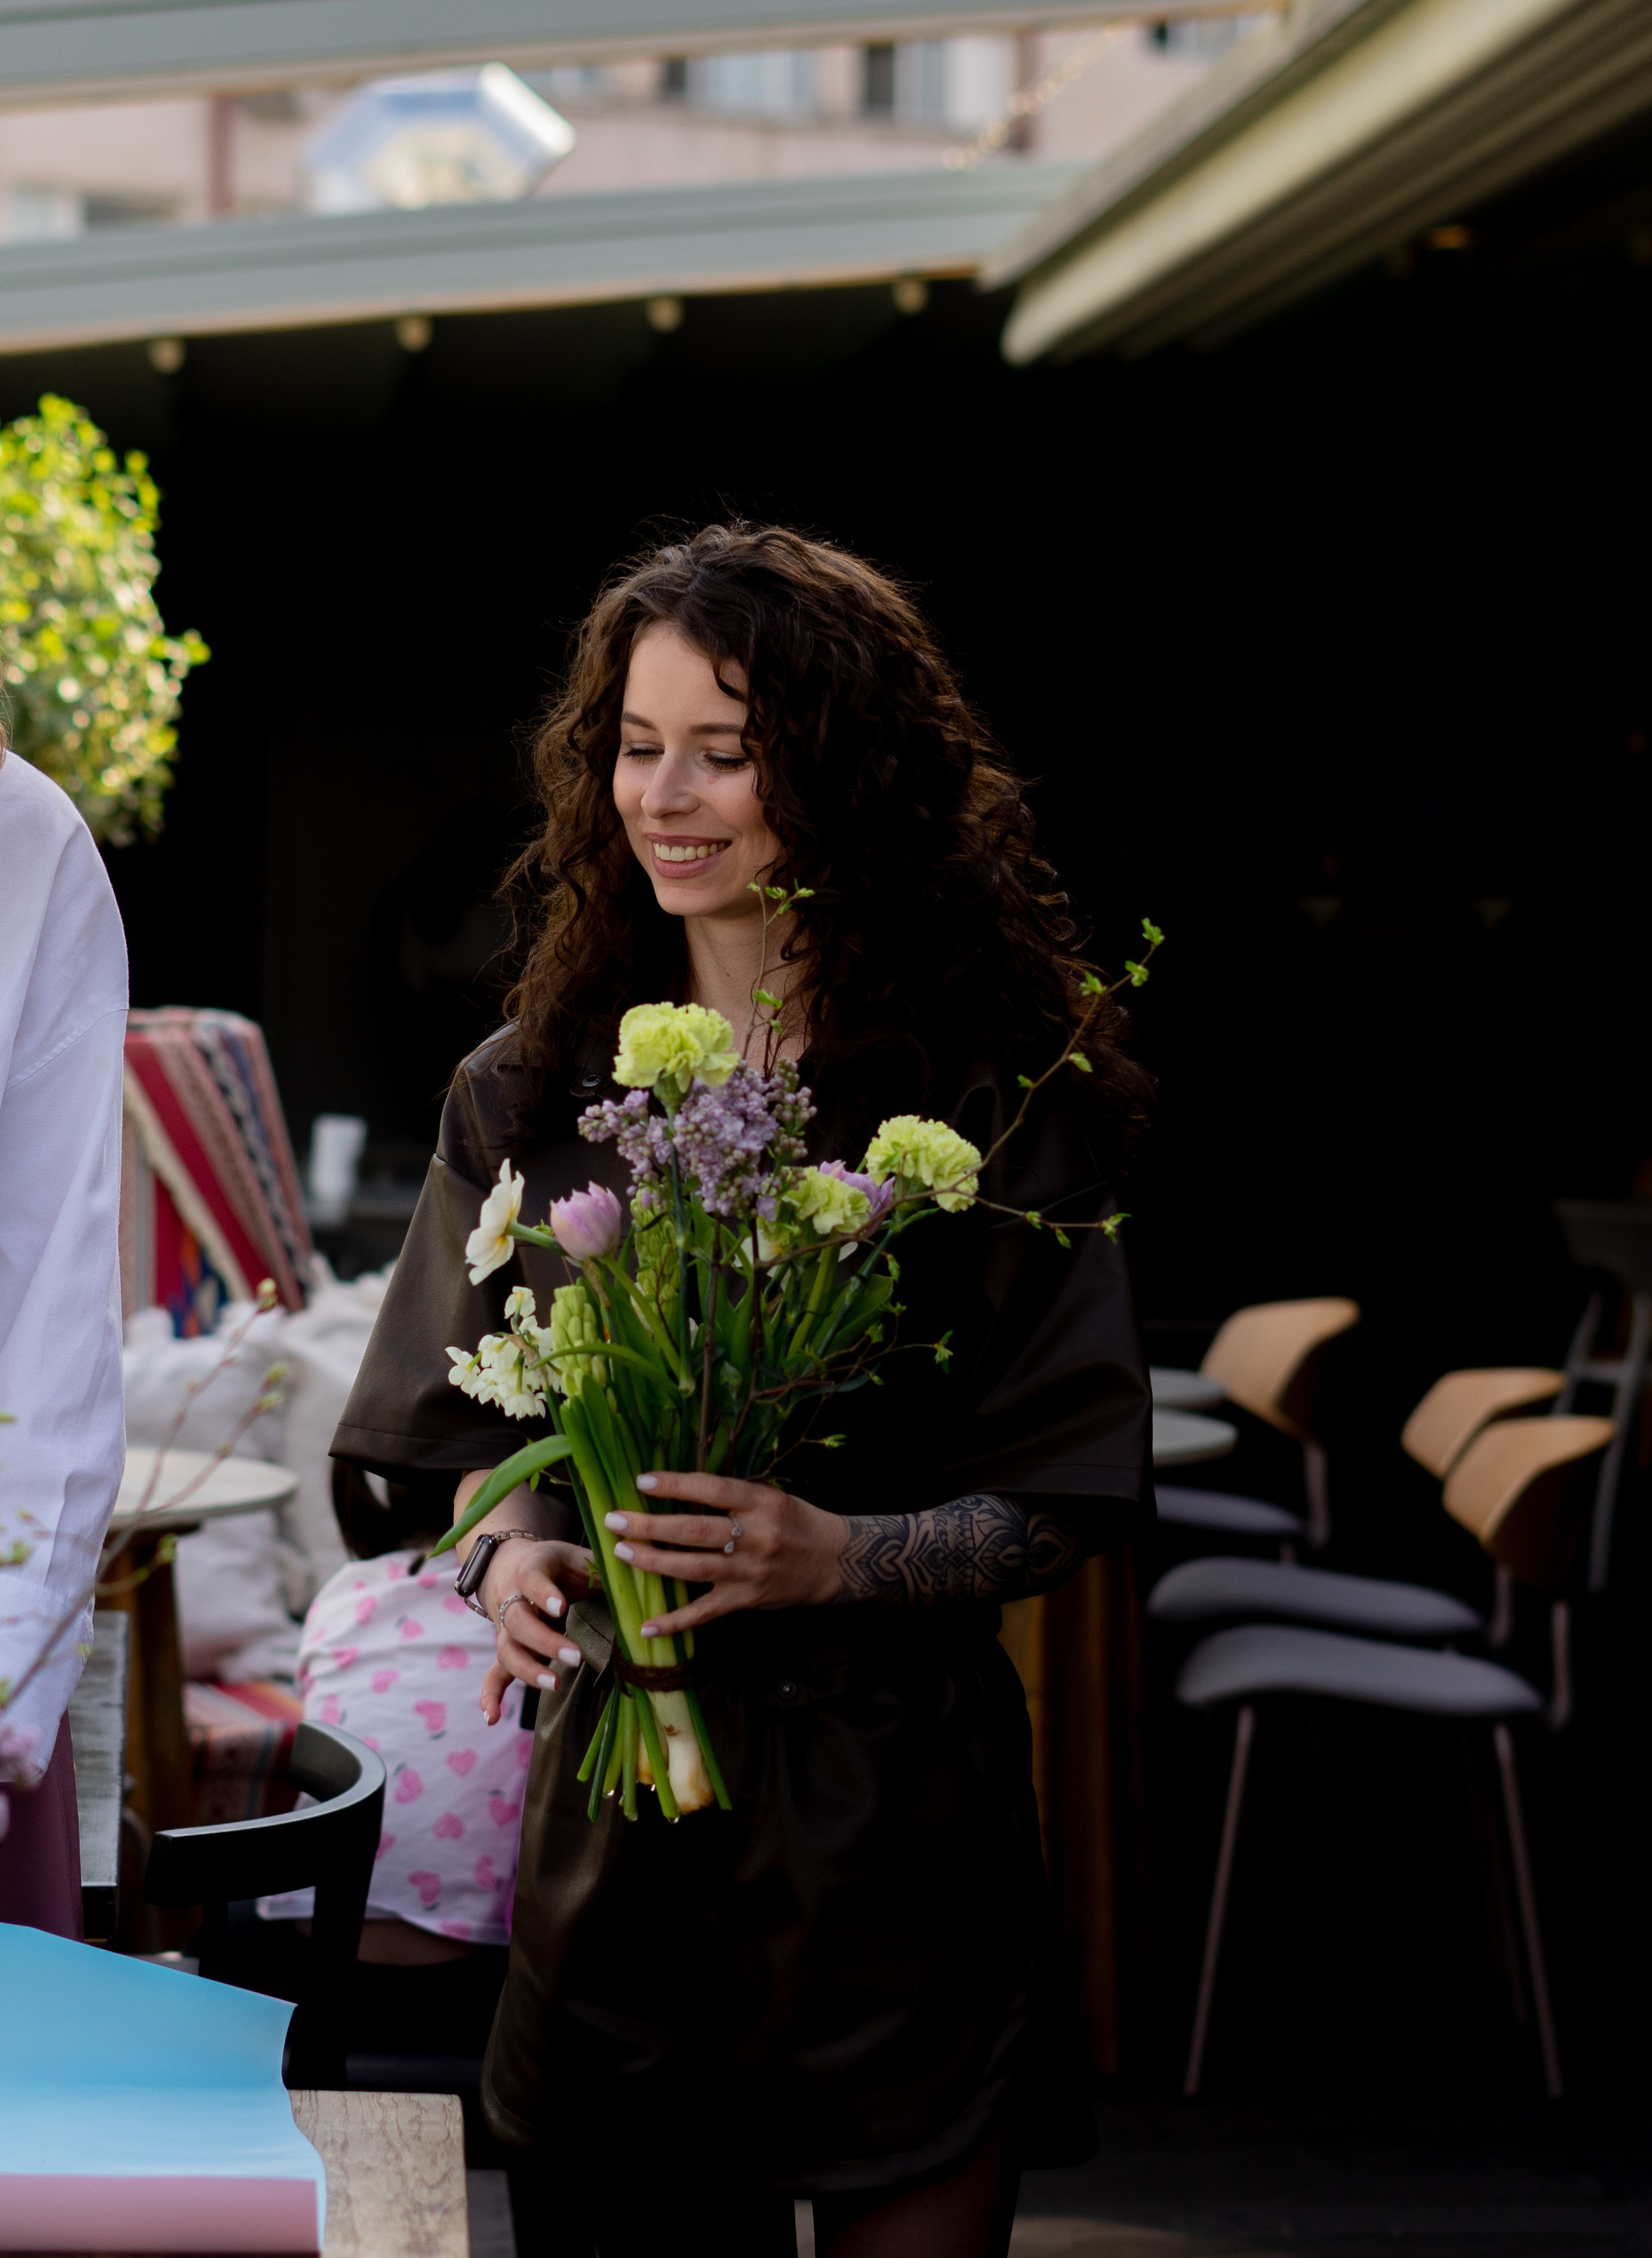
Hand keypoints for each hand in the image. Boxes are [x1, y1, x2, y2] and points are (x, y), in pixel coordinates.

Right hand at [477, 1538, 594, 1724]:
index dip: (544, 1594)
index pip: (532, 1580)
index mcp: (530, 1569)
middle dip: (545, 1641)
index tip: (561, 1607)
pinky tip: (494, 1719)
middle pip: (518, 1622)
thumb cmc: (556, 1563)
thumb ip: (600, 1566)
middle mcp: (511, 1599)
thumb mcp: (576, 1555)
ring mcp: (505, 1627)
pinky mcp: (506, 1647)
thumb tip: (636, 1572)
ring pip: (508, 1649)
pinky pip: (494, 1673)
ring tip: (554, 1684)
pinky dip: (492, 1695)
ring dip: (528, 1670)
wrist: (511, 1564)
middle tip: (576, 1657)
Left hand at [605, 1471, 846, 1637]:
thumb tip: (677, 1488)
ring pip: (693, 1568)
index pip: (712, 1489)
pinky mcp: (746, 1600)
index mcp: (761, 1503)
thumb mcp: (770, 1497)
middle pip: (695, 1530)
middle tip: (615, 1521)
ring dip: (654, 1562)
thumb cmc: (795, 1521)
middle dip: (651, 1525)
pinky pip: (704, 1613)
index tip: (641, 1481)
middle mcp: (754, 1536)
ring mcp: (749, 1571)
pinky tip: (646, 1626)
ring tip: (622, 1553)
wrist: (833, 1561)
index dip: (676, 1485)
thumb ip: (730, 1495)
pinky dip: (674, 1622)